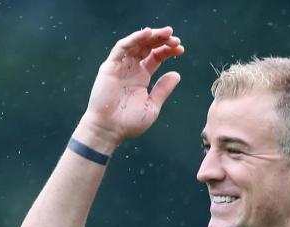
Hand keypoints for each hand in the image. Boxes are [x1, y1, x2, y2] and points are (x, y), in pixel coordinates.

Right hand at [75, 26, 184, 152]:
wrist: (109, 130)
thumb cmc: (129, 123)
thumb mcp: (152, 105)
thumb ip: (163, 89)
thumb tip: (177, 74)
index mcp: (142, 77)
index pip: (156, 57)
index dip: (168, 50)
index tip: (181, 49)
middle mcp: (131, 69)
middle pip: (147, 46)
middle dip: (161, 39)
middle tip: (175, 37)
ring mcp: (120, 66)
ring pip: (136, 43)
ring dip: (150, 36)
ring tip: (165, 33)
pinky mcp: (110, 66)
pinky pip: (122, 48)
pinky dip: (134, 39)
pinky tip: (146, 33)